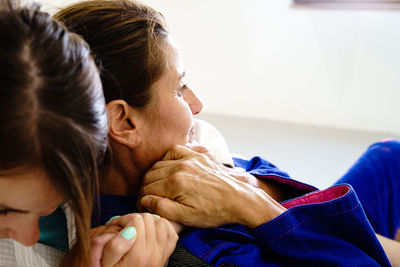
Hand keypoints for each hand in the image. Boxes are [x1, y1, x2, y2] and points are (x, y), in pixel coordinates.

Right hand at [89, 213, 177, 266]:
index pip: (136, 220)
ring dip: (148, 221)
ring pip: (161, 222)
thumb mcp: (104, 263)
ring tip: (137, 227)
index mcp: (138, 255)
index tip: (116, 224)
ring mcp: (161, 254)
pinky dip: (162, 227)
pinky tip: (151, 230)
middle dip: (134, 218)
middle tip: (124, 225)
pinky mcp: (166, 254)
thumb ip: (114, 247)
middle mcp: (153, 254)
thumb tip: (128, 230)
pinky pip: (171, 232)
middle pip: (148, 218)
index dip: (123, 218)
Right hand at [139, 145, 285, 227]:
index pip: (147, 189)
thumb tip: (145, 200)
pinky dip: (166, 158)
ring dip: (153, 175)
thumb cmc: (214, 211)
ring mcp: (189, 159)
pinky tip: (167, 168)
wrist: (238, 200)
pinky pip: (175, 151)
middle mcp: (180, 167)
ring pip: (159, 163)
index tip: (144, 206)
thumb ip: (163, 208)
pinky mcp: (197, 156)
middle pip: (150, 175)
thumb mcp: (187, 217)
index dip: (142, 200)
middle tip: (148, 198)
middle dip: (146, 188)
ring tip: (155, 187)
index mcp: (176, 183)